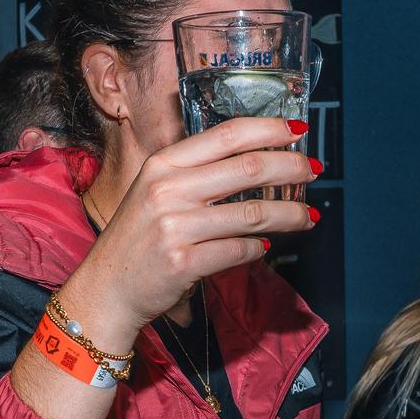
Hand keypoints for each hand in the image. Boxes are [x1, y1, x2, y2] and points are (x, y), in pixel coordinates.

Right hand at [57, 118, 316, 349]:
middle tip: (313, 170)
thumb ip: (197, 174)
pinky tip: (267, 247)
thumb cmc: (138, 239)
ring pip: (253, 213)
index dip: (268, 129)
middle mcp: (167, 189)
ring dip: (290, 214)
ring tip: (308, 216)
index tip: (298, 129)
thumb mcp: (156, 192)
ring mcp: (174, 226)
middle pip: (248, 168)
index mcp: (163, 163)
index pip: (226, 134)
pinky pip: (240, 250)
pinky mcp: (183, 262)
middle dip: (290, 167)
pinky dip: (260, 248)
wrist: (106, 289)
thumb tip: (257, 162)